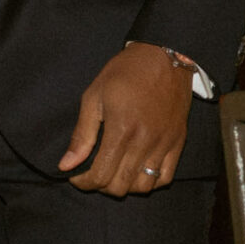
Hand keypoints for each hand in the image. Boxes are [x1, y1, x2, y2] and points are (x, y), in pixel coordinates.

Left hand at [58, 43, 192, 194]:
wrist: (165, 56)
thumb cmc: (125, 73)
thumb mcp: (94, 96)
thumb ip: (82, 134)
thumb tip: (66, 165)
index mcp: (122, 130)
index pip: (100, 175)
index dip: (83, 182)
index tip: (75, 176)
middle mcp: (145, 142)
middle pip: (120, 187)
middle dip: (101, 185)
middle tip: (93, 172)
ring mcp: (164, 144)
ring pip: (143, 187)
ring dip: (125, 186)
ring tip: (115, 171)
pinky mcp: (178, 142)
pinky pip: (165, 178)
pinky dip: (150, 182)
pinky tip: (138, 170)